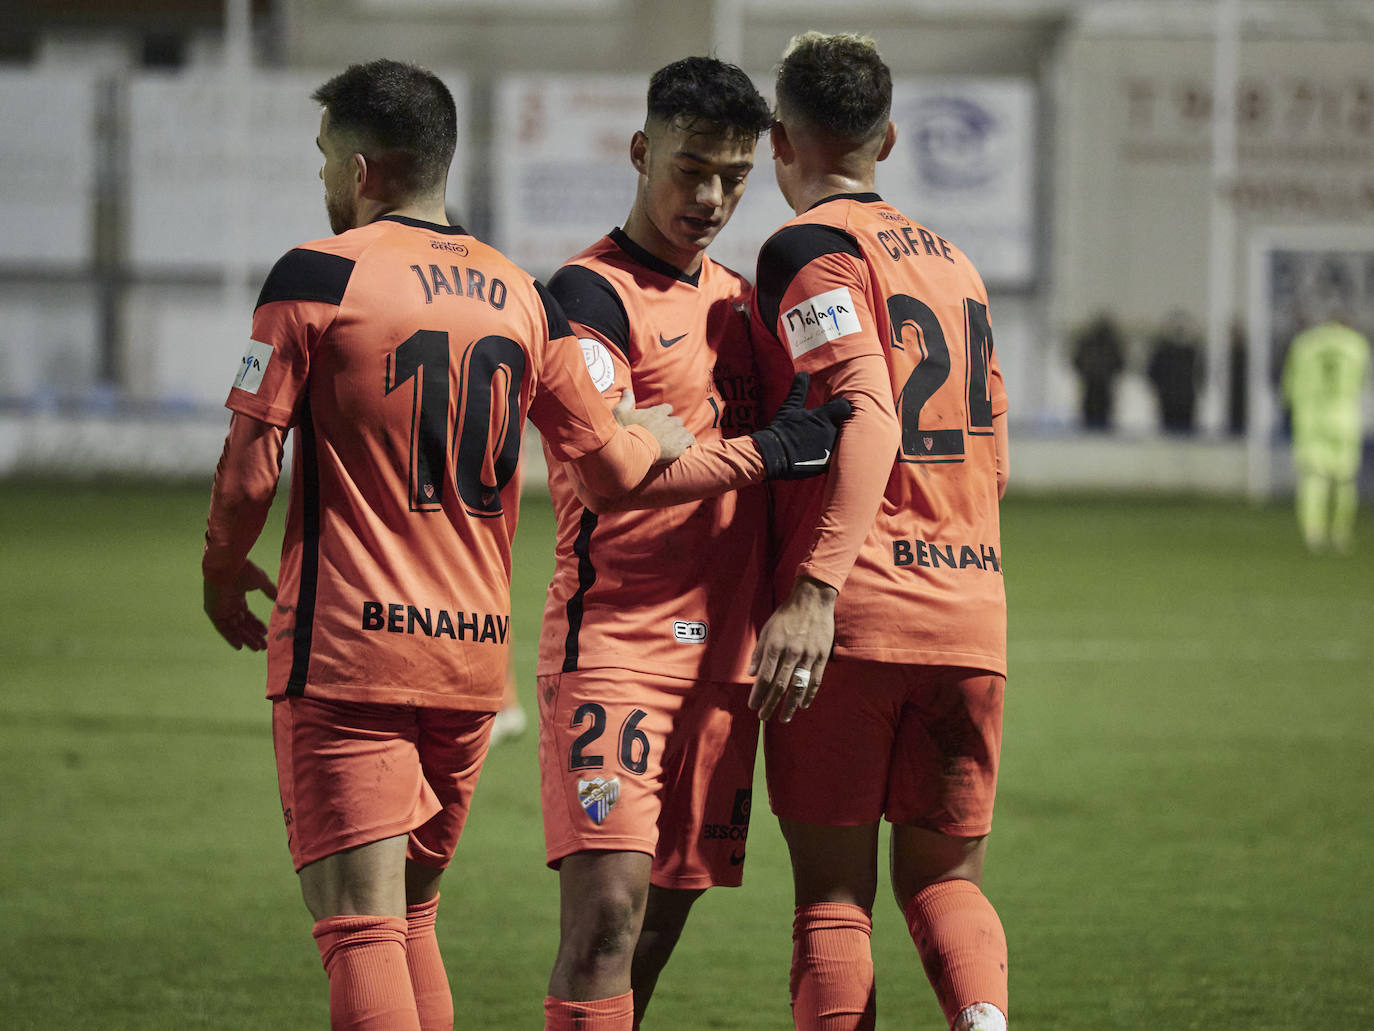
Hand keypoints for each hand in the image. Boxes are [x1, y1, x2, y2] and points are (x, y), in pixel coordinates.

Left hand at [204, 560, 276, 650]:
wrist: (227, 566)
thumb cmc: (244, 570)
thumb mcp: (261, 581)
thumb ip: (269, 591)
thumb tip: (279, 599)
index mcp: (238, 596)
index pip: (247, 615)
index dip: (256, 625)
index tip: (266, 633)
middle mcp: (228, 604)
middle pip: (241, 625)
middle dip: (253, 635)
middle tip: (263, 646)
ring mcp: (221, 608)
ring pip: (234, 628)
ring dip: (245, 638)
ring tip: (257, 648)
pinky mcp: (213, 612)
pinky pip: (222, 629)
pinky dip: (231, 637)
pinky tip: (240, 646)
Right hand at [613, 387, 695, 462]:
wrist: (632, 450)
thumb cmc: (625, 431)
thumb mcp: (620, 413)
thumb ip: (626, 401)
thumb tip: (626, 390)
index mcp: (656, 413)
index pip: (667, 408)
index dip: (664, 414)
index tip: (660, 420)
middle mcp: (668, 421)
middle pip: (676, 421)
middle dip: (672, 426)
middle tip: (664, 435)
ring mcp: (675, 433)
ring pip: (683, 430)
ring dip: (679, 435)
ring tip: (672, 443)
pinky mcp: (679, 445)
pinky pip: (690, 439)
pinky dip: (687, 442)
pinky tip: (682, 447)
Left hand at [748, 577, 836, 721]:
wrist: (813, 600)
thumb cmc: (786, 615)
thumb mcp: (768, 629)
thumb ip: (760, 652)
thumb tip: (752, 673)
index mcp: (776, 646)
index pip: (765, 677)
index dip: (758, 694)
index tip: (753, 706)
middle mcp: (791, 653)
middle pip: (780, 685)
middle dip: (770, 704)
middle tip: (763, 717)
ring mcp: (808, 655)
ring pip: (798, 686)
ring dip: (789, 705)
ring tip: (784, 718)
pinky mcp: (822, 656)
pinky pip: (815, 680)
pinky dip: (809, 694)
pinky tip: (802, 705)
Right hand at [750, 372, 851, 479]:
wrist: (773, 455)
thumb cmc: (781, 430)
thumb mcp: (790, 407)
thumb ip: (799, 390)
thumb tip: (802, 373)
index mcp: (823, 416)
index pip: (845, 407)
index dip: (841, 408)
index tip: (836, 410)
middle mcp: (831, 432)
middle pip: (845, 425)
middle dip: (838, 426)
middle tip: (825, 428)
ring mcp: (830, 448)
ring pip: (841, 442)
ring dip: (834, 440)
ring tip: (819, 442)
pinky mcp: (827, 464)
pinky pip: (836, 458)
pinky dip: (830, 455)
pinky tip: (819, 454)